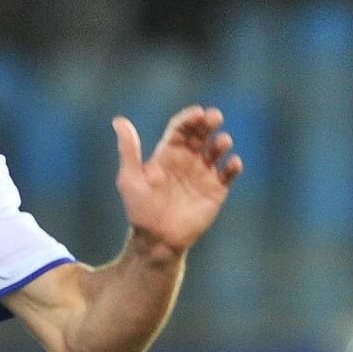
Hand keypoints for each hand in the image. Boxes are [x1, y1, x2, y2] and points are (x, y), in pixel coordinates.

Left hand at [112, 106, 241, 255]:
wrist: (156, 239)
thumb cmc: (140, 209)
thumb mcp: (130, 178)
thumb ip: (128, 150)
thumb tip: (119, 120)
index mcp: (167, 154)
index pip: (181, 129)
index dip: (189, 118)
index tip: (197, 112)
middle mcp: (187, 160)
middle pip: (201, 135)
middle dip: (208, 123)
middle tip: (214, 117)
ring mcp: (203, 174)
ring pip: (216, 151)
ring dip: (221, 143)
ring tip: (222, 142)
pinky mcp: (215, 190)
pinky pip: (228, 174)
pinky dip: (233, 166)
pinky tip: (232, 163)